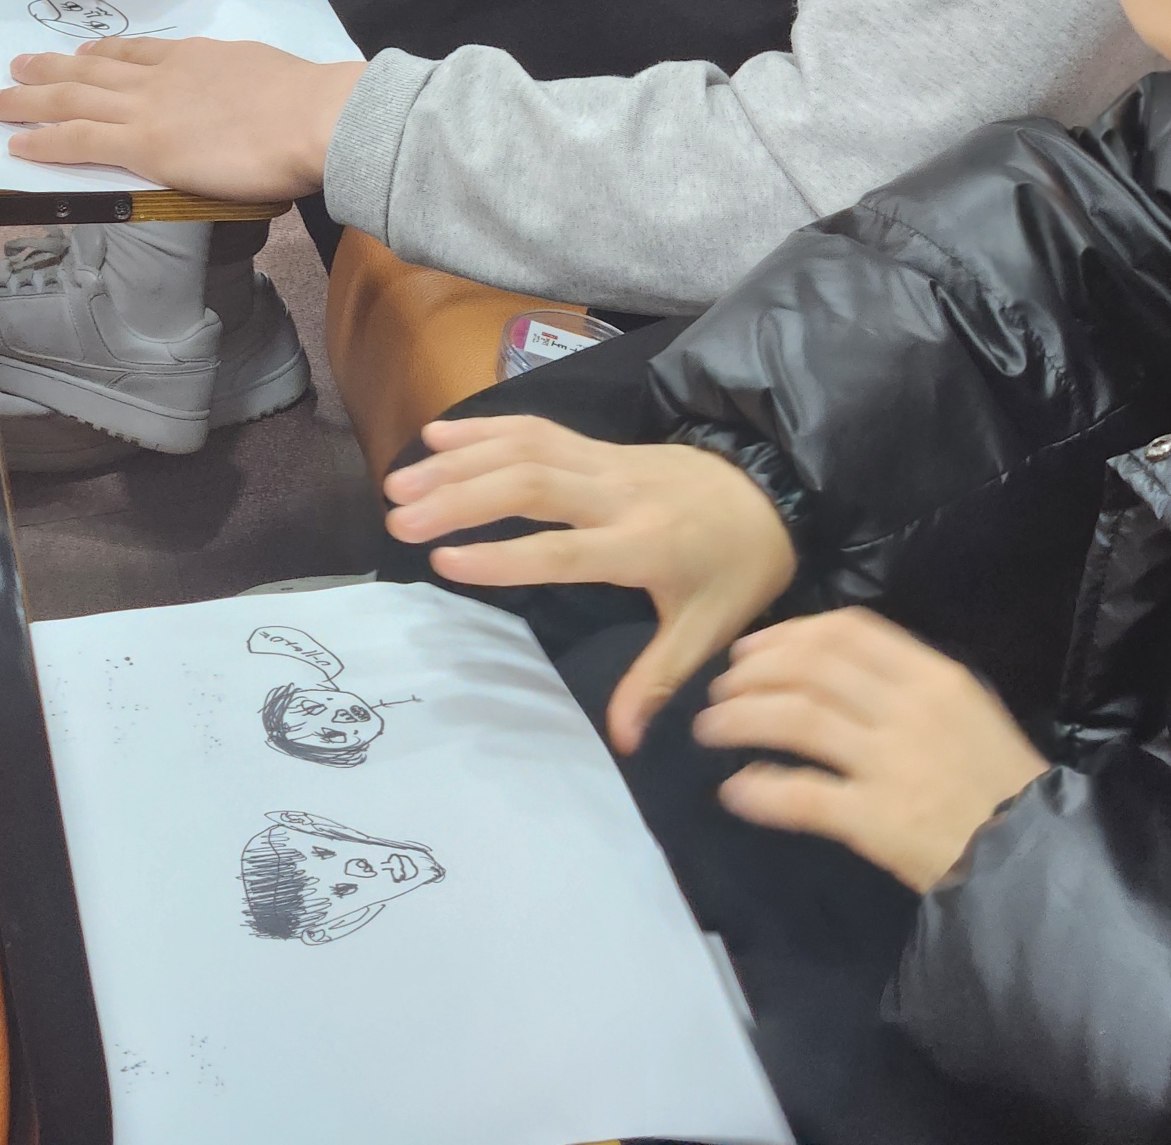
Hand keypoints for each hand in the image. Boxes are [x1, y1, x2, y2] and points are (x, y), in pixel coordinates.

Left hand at [0, 36, 366, 198]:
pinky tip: (16, 143)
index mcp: (196, 57)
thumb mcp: (266, 75)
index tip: (80, 54)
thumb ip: (246, 86)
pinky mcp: (144, 145)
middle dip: (48, 68)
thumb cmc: (307, 101)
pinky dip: (43, 140)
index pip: (137, 54)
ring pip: (70, 98)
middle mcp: (162, 76)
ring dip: (26, 99)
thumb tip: (253, 103)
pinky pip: (78, 140)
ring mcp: (148, 108)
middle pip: (90, 69)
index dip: (101, 55)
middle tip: (15, 66)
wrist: (311, 114)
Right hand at [384, 416, 796, 753]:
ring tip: (399, 485)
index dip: (502, 555)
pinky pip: (536, 427)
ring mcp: (605, 461)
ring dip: (458, 460)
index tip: (442, 561)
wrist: (772, 492)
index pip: (563, 550)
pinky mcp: (598, 445)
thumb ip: (658, 680)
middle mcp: (616, 494)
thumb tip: (623, 742)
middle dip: (460, 497)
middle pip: (530, 483)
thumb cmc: (737, 567)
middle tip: (398, 519)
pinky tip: (436, 435)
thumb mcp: (708, 629)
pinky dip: (484, 427)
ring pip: (525, 447)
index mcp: (643, 545)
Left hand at [694, 607, 1048, 892]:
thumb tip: (829, 672)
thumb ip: (905, 688)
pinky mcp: (877, 820)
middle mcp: (908, 709)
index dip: (788, 634)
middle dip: (754, 673)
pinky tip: (736, 789)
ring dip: (742, 719)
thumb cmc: (999, 785)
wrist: (1037, 860)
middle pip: (811, 668)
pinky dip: (761, 788)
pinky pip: (803, 795)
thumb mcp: (965, 713)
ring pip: (796, 719)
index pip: (847, 631)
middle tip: (720, 688)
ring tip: (711, 729)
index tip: (752, 649)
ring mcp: (891, 763)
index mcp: (933, 677)